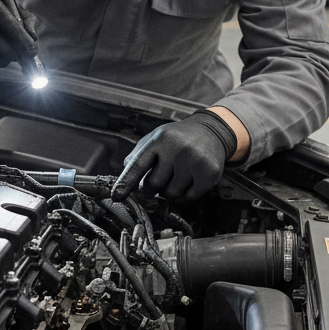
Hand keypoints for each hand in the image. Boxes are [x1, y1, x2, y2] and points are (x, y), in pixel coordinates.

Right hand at [0, 0, 37, 73]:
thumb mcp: (8, 7)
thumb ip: (26, 19)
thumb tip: (33, 38)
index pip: (12, 28)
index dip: (25, 44)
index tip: (32, 52)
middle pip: (3, 50)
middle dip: (13, 55)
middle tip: (14, 53)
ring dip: (2, 62)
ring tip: (1, 53)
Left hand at [112, 110, 237, 201]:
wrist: (212, 131)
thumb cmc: (178, 138)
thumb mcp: (156, 137)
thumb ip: (138, 154)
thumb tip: (124, 173)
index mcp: (160, 139)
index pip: (138, 165)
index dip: (125, 182)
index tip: (116, 195)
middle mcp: (177, 149)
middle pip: (154, 185)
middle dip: (152, 187)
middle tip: (160, 177)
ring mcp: (195, 161)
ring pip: (171, 194)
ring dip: (170, 190)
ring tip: (177, 175)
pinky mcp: (209, 174)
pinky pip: (188, 198)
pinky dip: (185, 195)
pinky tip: (189, 180)